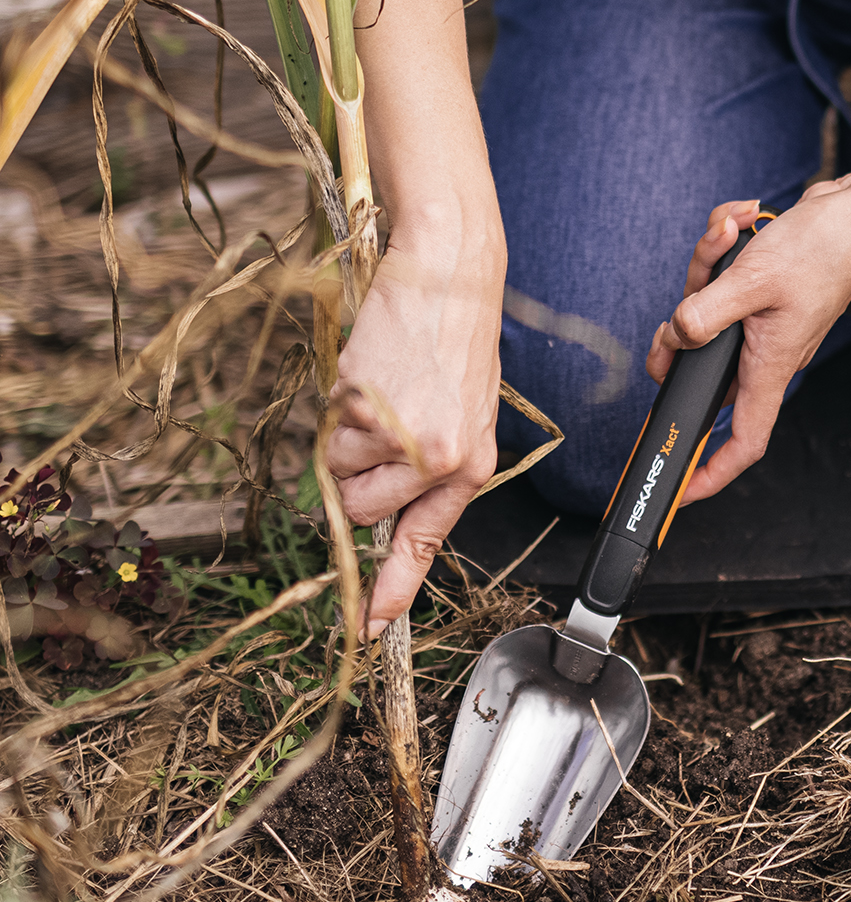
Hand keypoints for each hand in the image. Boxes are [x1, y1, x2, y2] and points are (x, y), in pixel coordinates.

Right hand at [327, 227, 504, 633]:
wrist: (449, 276)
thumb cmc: (456, 342)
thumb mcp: (467, 413)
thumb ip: (433, 467)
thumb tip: (386, 512)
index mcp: (472, 465)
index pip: (424, 540)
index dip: (392, 587)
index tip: (370, 625)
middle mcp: (439, 458)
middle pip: (360, 511)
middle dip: (356, 479)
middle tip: (383, 432)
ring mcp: (400, 435)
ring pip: (337, 472)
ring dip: (347, 439)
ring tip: (385, 395)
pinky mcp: (365, 407)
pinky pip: (327, 432)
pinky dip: (339, 408)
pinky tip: (373, 375)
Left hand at [645, 180, 850, 499]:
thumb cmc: (826, 248)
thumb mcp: (754, 280)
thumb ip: (705, 314)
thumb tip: (675, 338)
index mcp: (771, 364)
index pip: (744, 440)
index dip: (711, 472)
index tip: (680, 488)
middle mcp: (767, 351)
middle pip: (704, 365)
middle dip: (679, 334)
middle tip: (675, 313)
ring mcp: (764, 321)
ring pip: (706, 314)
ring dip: (704, 271)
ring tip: (725, 237)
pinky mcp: (761, 292)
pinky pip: (722, 283)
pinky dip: (721, 252)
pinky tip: (736, 225)